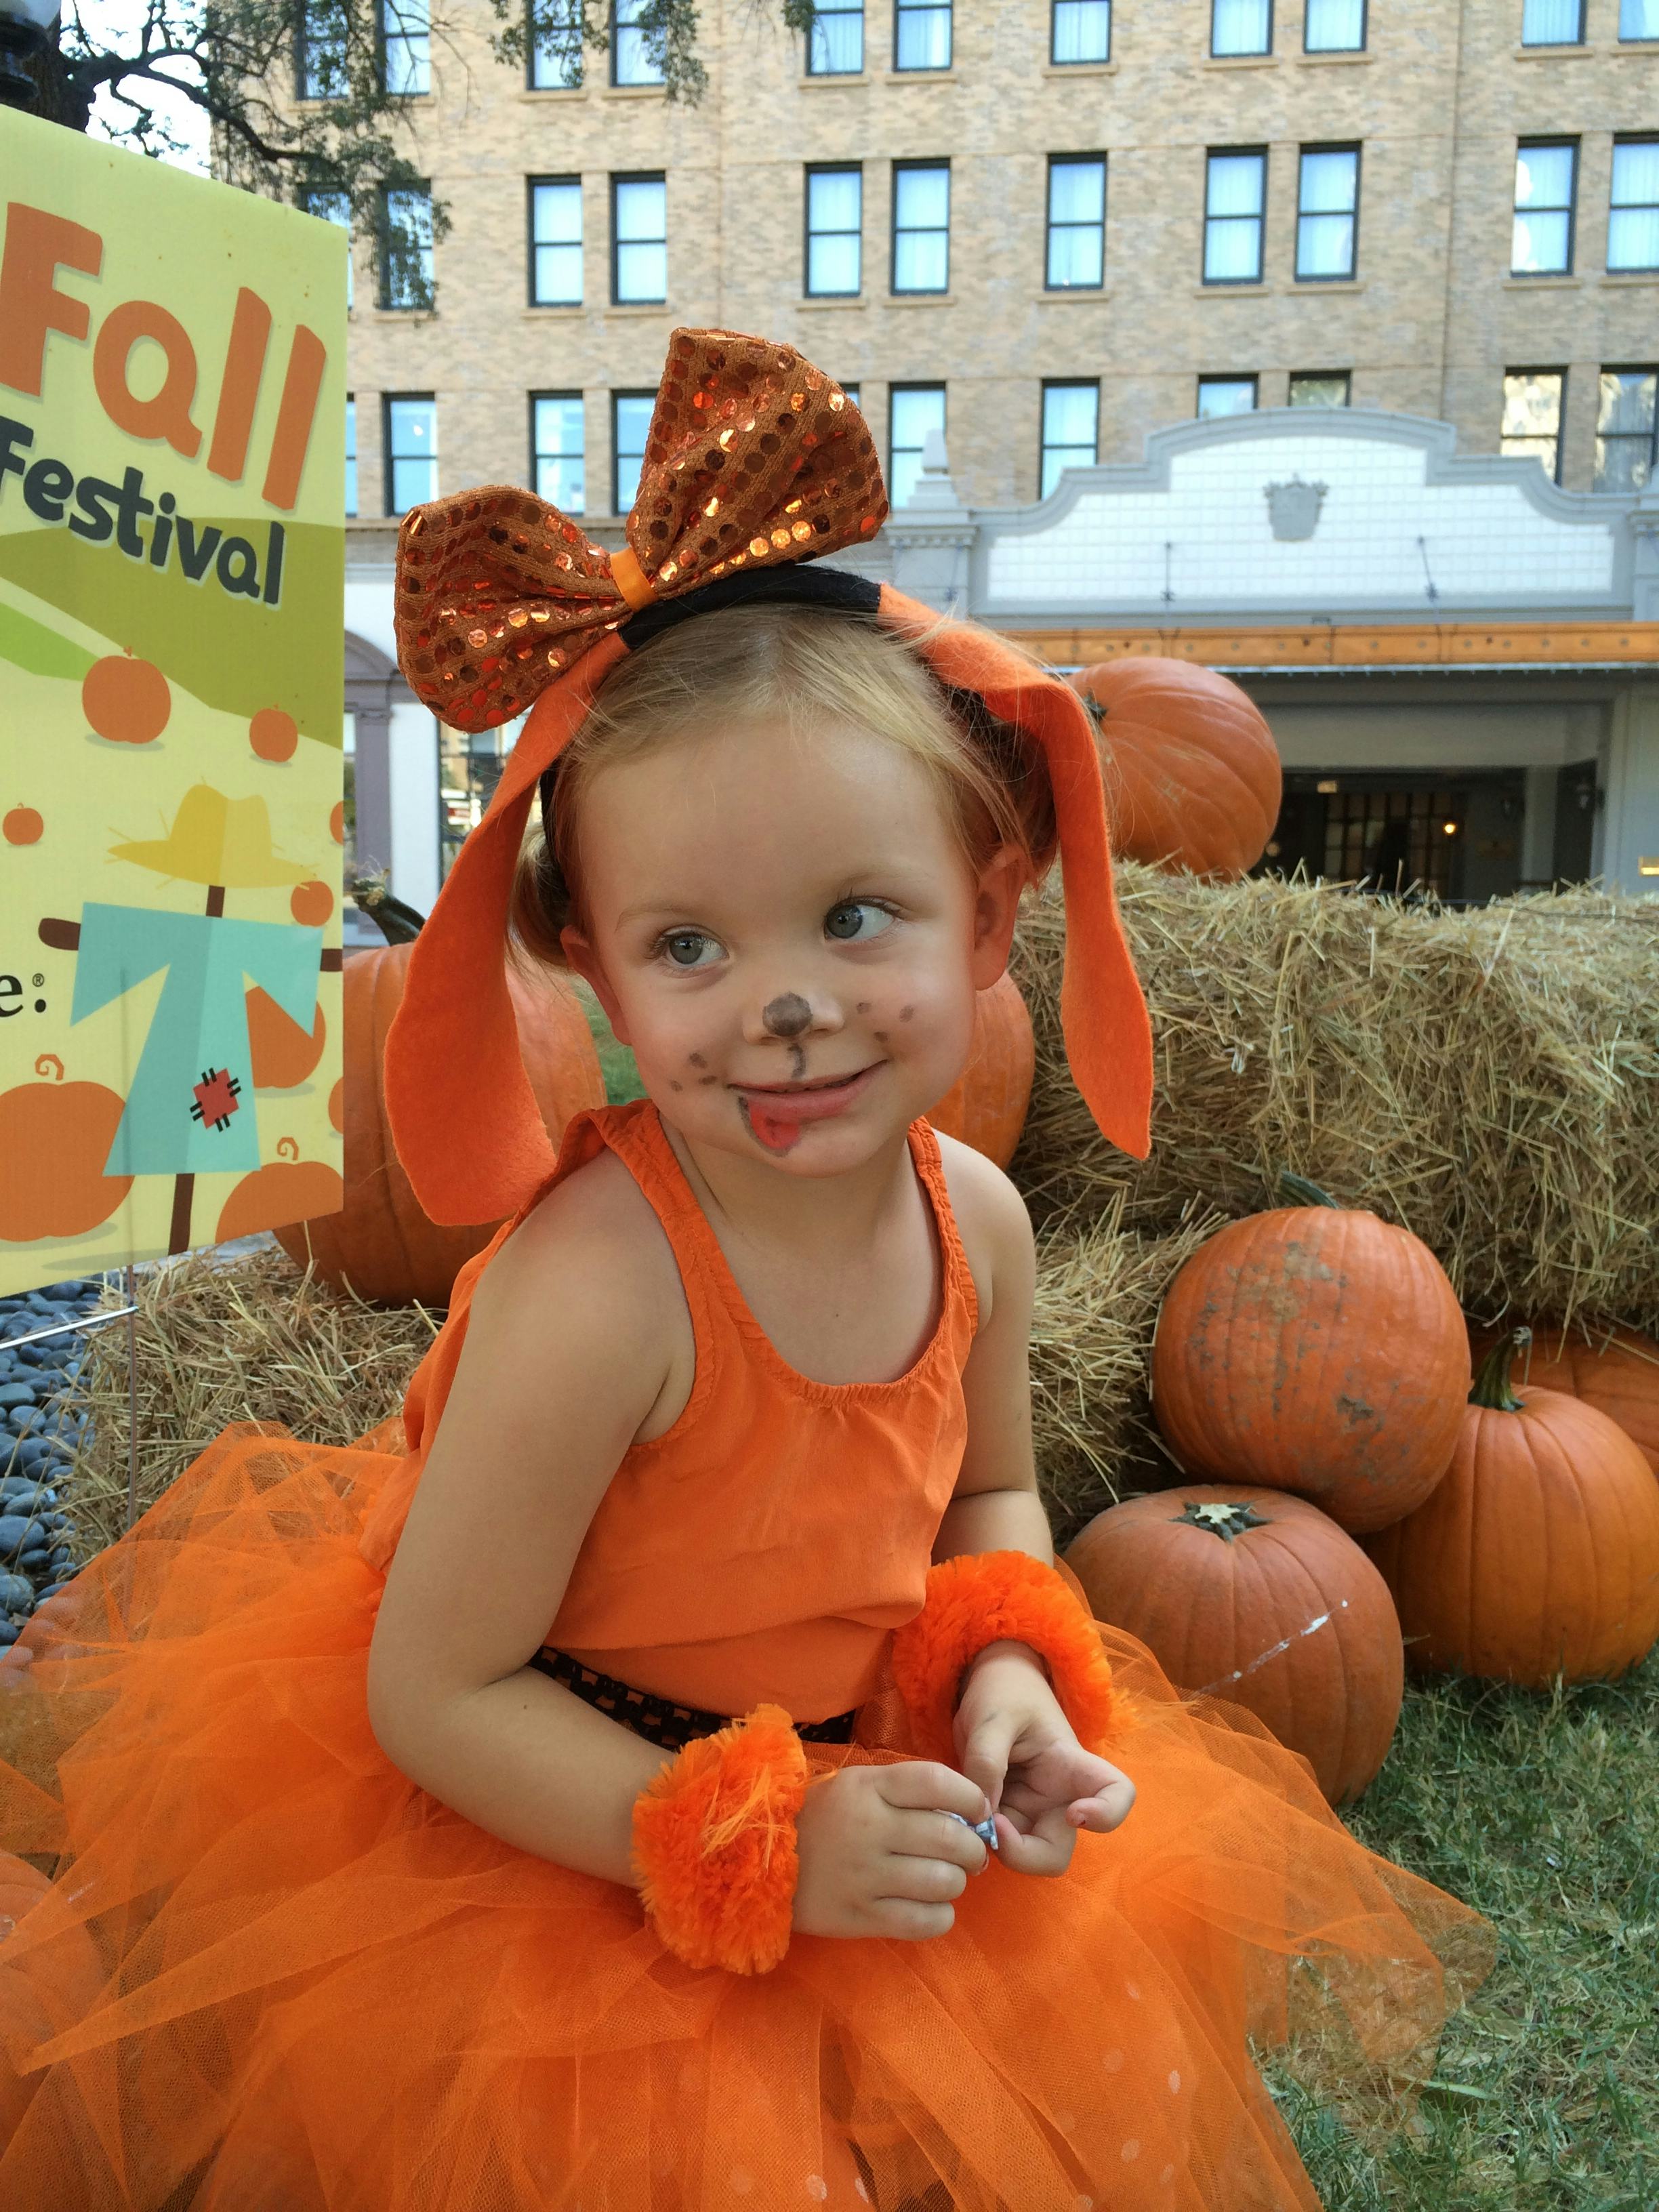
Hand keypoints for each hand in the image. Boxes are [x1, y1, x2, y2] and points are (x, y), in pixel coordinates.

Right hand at [792, 1761, 991, 1941]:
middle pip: (949, 1838)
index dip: (971, 1797)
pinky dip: (941, 1916)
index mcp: (869, 1787)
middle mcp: (869, 1829)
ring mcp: (864, 1876)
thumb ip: (908, 1792)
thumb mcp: (858, 1785)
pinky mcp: (860, 1917)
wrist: (760, 1860)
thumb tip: (968, 1814)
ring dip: (957, 1882)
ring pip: (942, 1882)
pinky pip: (923, 1922)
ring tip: (947, 1879)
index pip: (937, 1783)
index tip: (978, 1810)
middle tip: (970, 1854)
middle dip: (973, 1848)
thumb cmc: (823, 1816)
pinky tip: (933, 1907)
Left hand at [954, 1644, 1135, 1878]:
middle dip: (1024, 1855)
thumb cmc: (1003, 1694)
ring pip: (1024, 1856)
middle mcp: (1057, 1797)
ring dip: (995, 1847)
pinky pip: (996, 1843)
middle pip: (1058, 1853)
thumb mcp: (992, 1718)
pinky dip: (976, 1837)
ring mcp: (1029, 1811)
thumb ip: (986, 1762)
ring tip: (967, 1814)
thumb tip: (980, 1816)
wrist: (989, 1687)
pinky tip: (959, 1815)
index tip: (1073, 1813)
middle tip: (992, 1827)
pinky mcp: (1005, 1816)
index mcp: (1071, 1765)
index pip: (1117, 1795)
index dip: (1107, 1815)